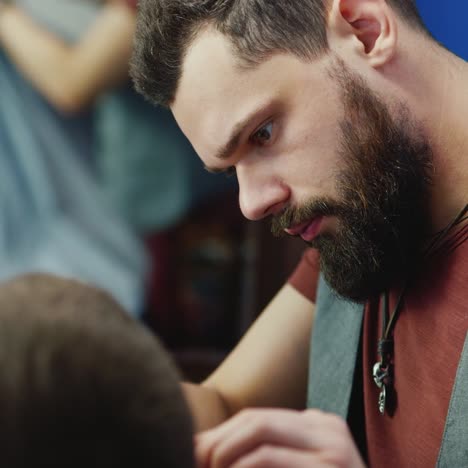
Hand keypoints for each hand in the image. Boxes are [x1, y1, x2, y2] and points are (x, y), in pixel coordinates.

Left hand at [195, 408, 365, 467]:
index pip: (255, 419)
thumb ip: (263, 458)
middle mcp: (328, 428)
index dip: (218, 437)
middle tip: (191, 463)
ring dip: (223, 455)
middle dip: (215, 443)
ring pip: (259, 431)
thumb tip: (202, 449)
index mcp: (318, 427)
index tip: (192, 455)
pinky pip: (268, 458)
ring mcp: (333, 447)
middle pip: (254, 421)